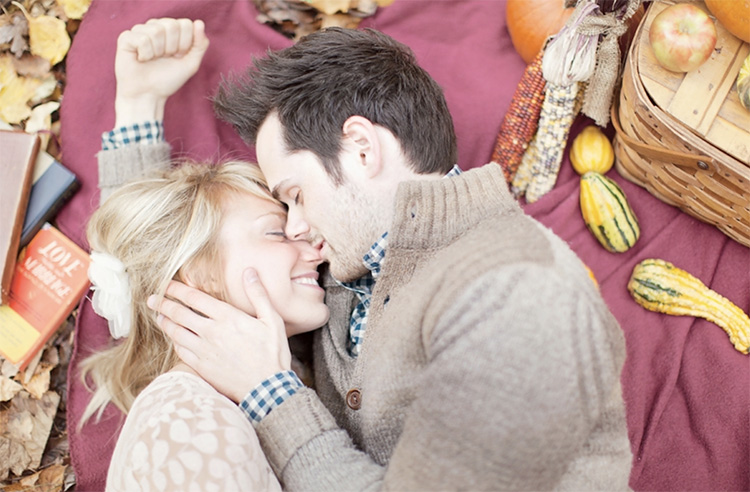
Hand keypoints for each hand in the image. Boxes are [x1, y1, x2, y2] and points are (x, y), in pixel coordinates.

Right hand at [114, 18, 209, 125]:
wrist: (148, 95)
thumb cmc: (167, 80)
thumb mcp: (190, 64)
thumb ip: (200, 45)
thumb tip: (199, 22)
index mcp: (172, 31)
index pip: (186, 24)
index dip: (184, 44)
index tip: (177, 57)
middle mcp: (156, 27)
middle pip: (171, 25)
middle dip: (171, 48)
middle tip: (164, 59)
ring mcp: (140, 31)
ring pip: (156, 31)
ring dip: (157, 52)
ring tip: (152, 60)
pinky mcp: (126, 38)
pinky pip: (142, 39)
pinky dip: (145, 54)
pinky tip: (140, 59)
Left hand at [148, 269, 290, 402]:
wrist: (267, 388)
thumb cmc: (272, 353)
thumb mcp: (272, 320)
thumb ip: (258, 294)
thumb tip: (249, 272)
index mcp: (228, 317)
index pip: (195, 298)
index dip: (178, 289)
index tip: (167, 285)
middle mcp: (212, 332)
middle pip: (180, 314)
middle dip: (163, 304)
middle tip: (152, 299)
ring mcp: (204, 351)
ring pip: (176, 333)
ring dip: (165, 322)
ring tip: (158, 316)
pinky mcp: (202, 367)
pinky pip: (181, 351)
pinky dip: (174, 342)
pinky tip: (173, 338)